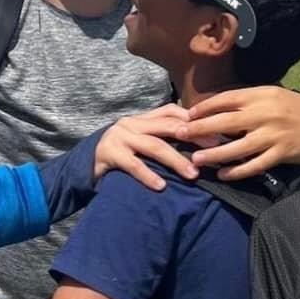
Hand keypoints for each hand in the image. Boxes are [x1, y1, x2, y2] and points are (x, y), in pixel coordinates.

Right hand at [93, 104, 214, 189]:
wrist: (82, 166)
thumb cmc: (118, 157)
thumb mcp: (139, 143)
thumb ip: (160, 138)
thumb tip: (197, 144)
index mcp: (141, 119)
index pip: (172, 111)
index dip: (195, 121)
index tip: (216, 134)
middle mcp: (131, 123)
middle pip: (168, 127)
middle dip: (193, 138)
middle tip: (213, 152)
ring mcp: (120, 137)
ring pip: (154, 146)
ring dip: (176, 160)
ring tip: (193, 175)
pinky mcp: (110, 154)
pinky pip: (133, 164)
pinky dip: (148, 175)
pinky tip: (161, 186)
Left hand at [179, 87, 299, 179]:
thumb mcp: (276, 97)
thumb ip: (251, 102)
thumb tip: (221, 108)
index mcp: (263, 95)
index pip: (226, 99)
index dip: (204, 108)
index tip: (185, 114)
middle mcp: (266, 113)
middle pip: (224, 121)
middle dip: (199, 129)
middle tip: (179, 134)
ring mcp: (273, 134)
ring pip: (236, 146)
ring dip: (213, 154)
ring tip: (195, 160)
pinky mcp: (282, 154)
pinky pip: (254, 165)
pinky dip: (237, 171)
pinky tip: (223, 175)